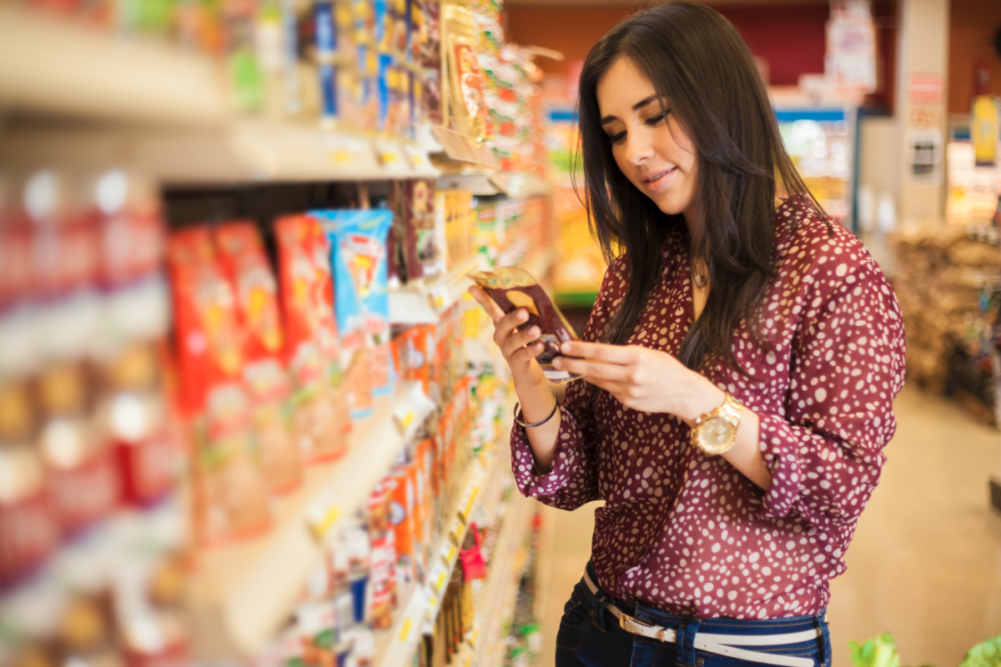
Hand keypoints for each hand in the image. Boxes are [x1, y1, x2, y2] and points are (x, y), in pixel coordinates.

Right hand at [468, 286, 546, 389]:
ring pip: (512, 341)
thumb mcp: (529, 325)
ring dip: (524, 335)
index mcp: (502, 323)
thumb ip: (530, 312)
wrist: (529, 371)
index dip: (482, 299)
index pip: (491, 309)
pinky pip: (522, 356)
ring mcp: (507, 350)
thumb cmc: (529, 342)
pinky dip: (531, 350)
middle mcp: (501, 336)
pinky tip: (540, 346)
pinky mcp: (516, 363)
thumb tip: (536, 294)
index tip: (473, 288)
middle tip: (524, 312)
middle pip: (502, 325)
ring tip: (536, 331)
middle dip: (512, 318)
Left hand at [553, 341, 722, 419]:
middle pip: (595, 369)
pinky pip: (609, 390)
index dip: (581, 349)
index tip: (565, 346)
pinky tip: (594, 377)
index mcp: (636, 357)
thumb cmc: (666, 368)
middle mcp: (631, 375)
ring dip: (582, 374)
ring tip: (566, 367)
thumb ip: (625, 354)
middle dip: (572, 364)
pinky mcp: (628, 402)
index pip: (602, 352)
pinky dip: (601, 382)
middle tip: (556, 360)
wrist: (684, 393)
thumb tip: (598, 353)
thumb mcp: (648, 353)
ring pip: (599, 380)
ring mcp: (629, 391)